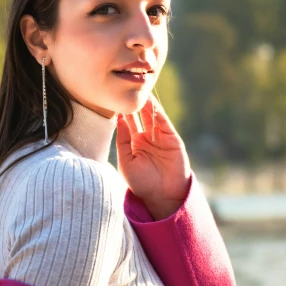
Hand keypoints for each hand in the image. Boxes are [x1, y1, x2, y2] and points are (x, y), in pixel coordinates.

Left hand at [116, 94, 190, 218]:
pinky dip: (158, 112)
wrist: (162, 196)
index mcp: (134, 143)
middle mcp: (147, 137)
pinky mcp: (172, 139)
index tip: (113, 98)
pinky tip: (151, 103)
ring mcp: (160, 137)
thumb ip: (122, 140)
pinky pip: (164, 123)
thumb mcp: (126, 161)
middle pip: (140, 115)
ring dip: (147, 104)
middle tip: (127, 89)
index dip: (122, 111)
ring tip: (139, 92)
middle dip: (134, 104)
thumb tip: (119, 119)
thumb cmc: (141, 183)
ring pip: (152, 116)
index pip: (128, 122)